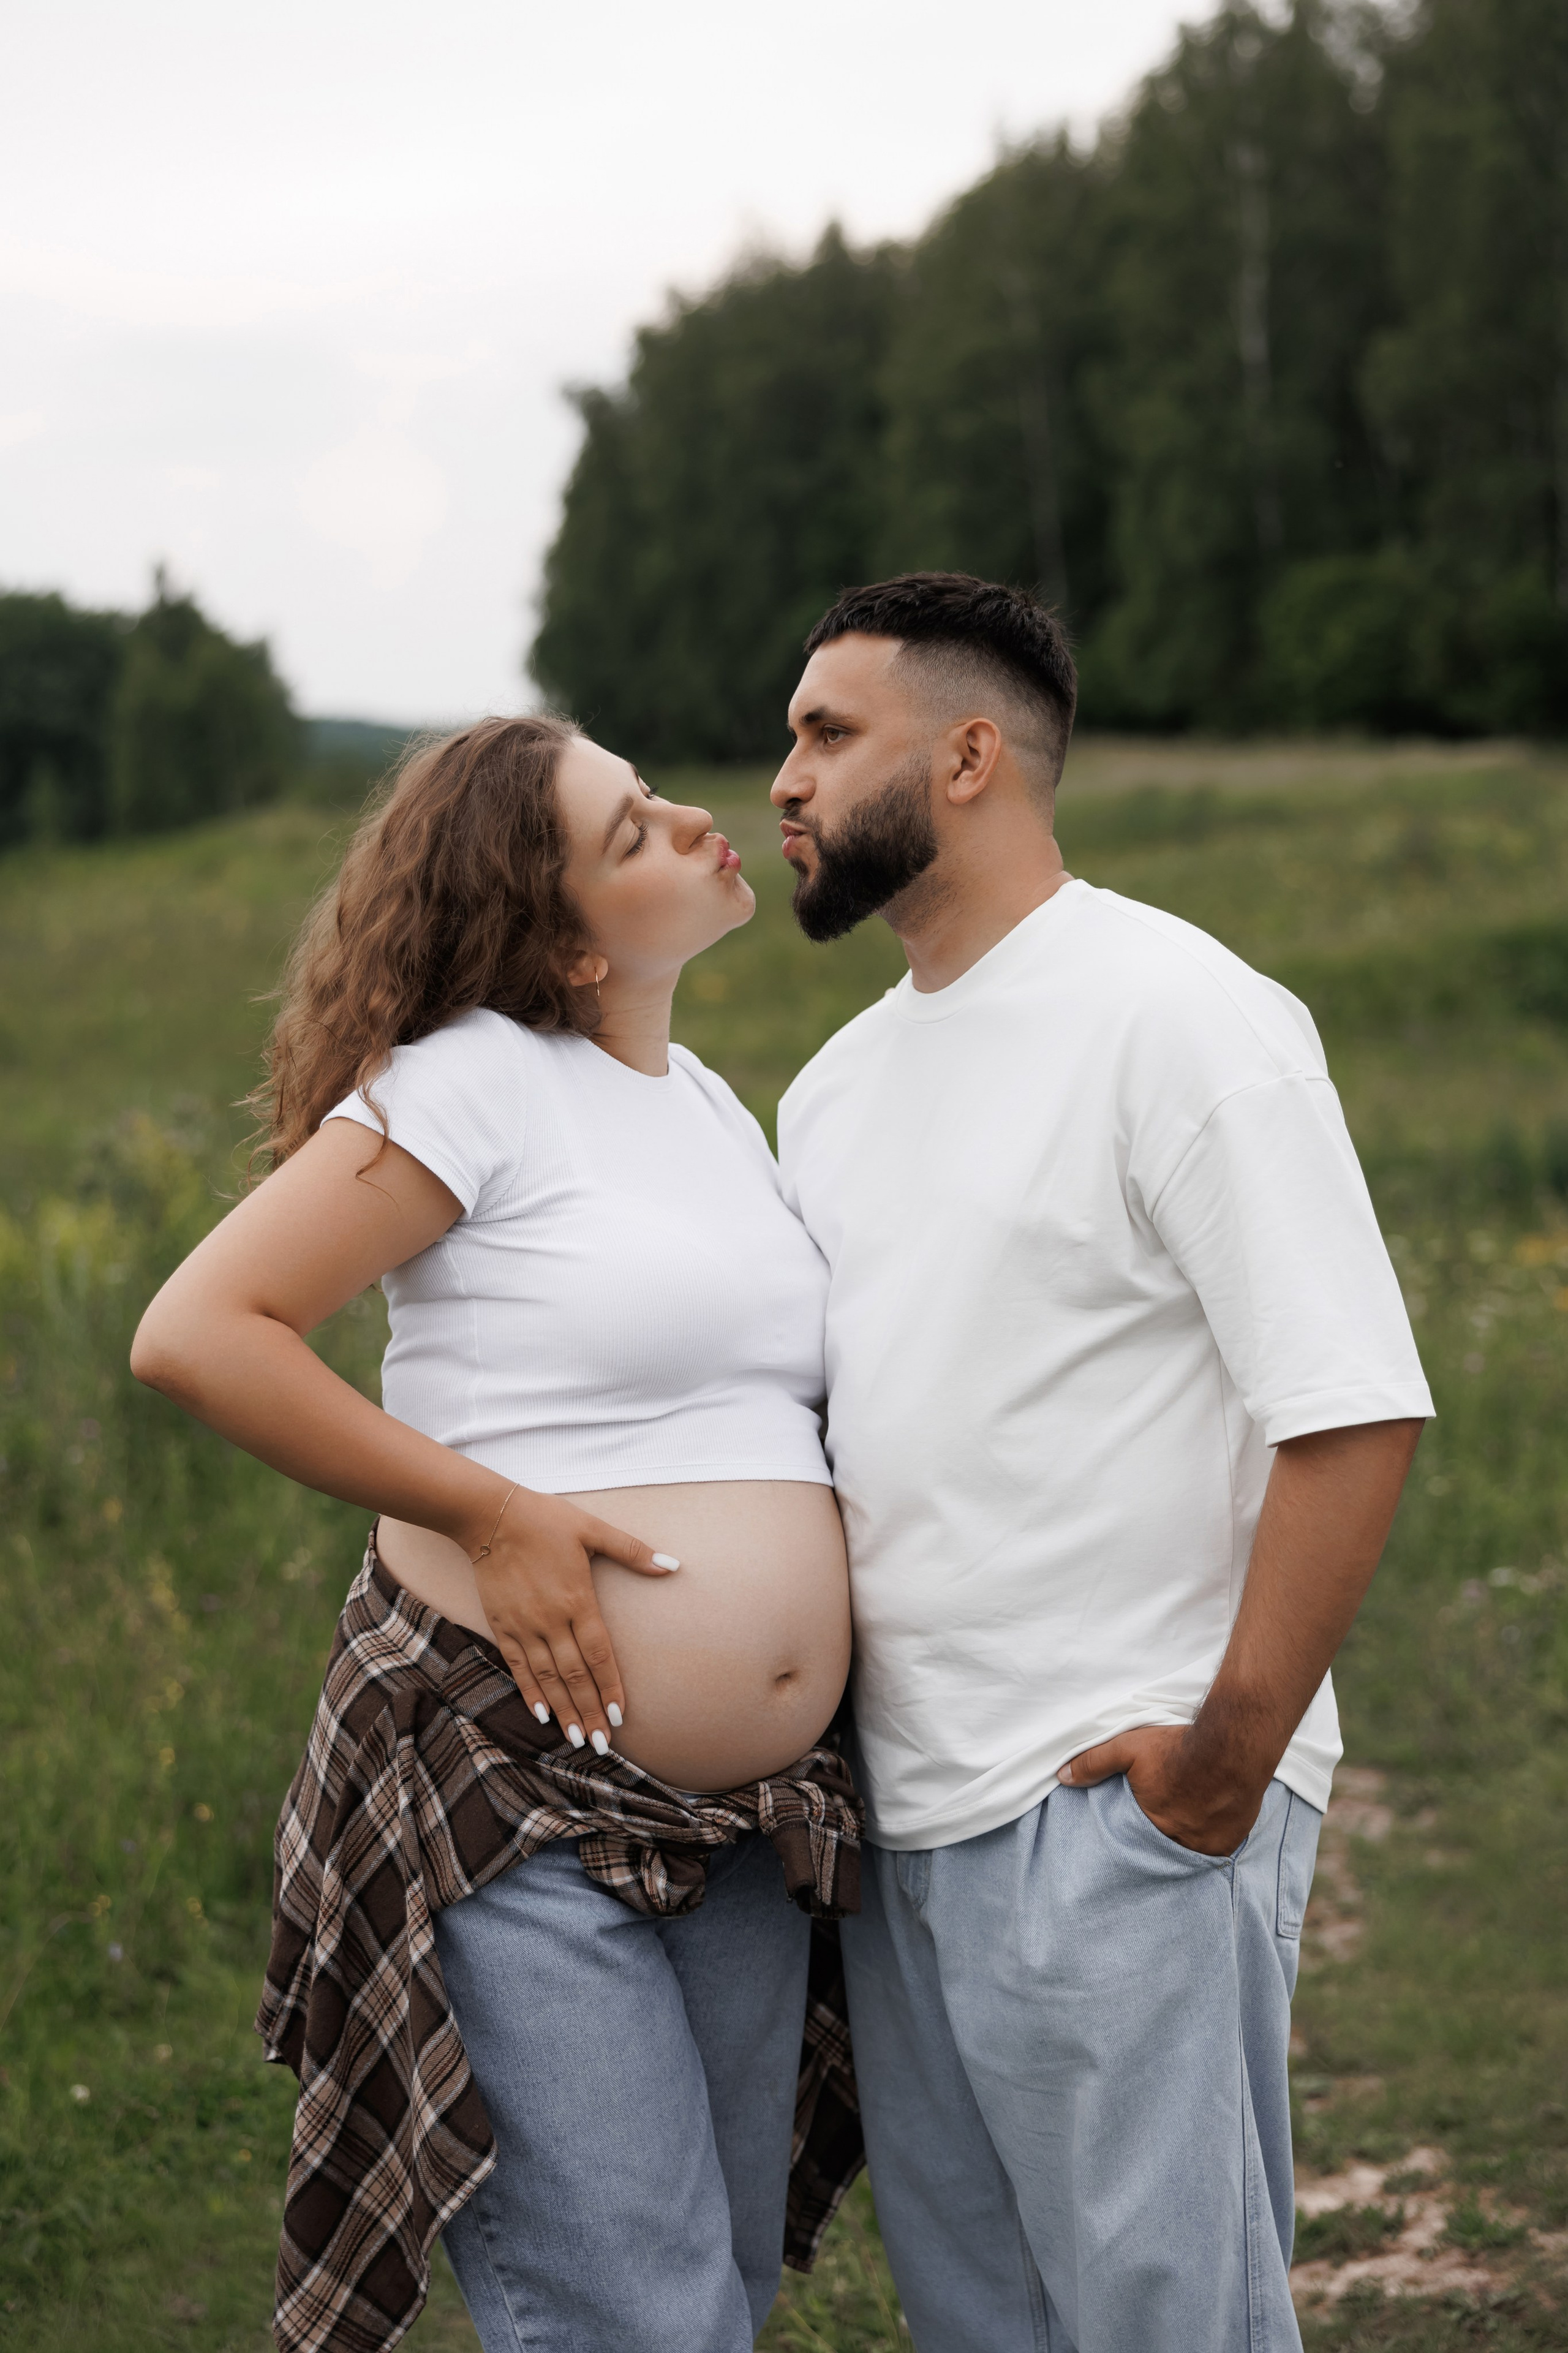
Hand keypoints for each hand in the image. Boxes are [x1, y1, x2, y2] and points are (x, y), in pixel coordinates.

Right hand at [464, 1489, 675, 1751]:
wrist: (489, 1516)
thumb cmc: (546, 1520)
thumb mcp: (593, 1528)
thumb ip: (632, 1551)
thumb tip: (673, 1564)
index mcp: (577, 1600)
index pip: (599, 1655)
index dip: (610, 1687)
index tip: (620, 1716)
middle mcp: (551, 1620)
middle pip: (574, 1676)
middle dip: (589, 1711)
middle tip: (602, 1744)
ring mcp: (524, 1626)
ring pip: (547, 1678)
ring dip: (563, 1711)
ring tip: (576, 1739)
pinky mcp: (501, 1626)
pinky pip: (517, 1666)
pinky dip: (530, 1692)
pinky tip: (541, 1715)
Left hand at [1057, 1723, 1267, 1856]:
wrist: (1232, 1747)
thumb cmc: (1178, 1748)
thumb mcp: (1128, 1748)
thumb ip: (1094, 1762)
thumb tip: (1062, 1776)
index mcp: (1151, 1827)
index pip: (1134, 1845)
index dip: (1134, 1839)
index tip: (1136, 1832)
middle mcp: (1179, 1844)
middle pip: (1163, 1851)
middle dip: (1159, 1842)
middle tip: (1162, 1828)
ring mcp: (1208, 1847)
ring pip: (1190, 1854)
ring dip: (1186, 1843)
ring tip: (1185, 1827)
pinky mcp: (1231, 1842)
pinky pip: (1216, 1852)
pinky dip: (1210, 1842)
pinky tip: (1208, 1826)